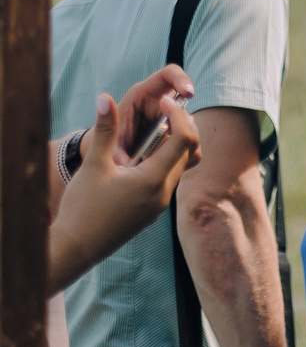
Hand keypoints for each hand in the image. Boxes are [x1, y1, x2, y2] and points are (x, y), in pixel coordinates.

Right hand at [72, 70, 199, 219]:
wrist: (75, 249)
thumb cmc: (82, 207)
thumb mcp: (93, 164)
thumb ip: (105, 130)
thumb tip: (105, 97)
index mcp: (154, 179)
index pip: (184, 138)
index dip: (178, 115)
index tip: (165, 101)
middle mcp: (164, 192)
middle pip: (187, 152)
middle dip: (181, 127)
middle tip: (166, 108)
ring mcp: (159, 204)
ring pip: (178, 167)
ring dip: (172, 146)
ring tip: (155, 127)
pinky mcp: (152, 211)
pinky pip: (167, 180)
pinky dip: (163, 162)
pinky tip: (143, 154)